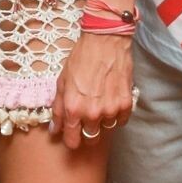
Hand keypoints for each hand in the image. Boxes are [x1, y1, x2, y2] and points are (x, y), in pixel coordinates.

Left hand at [52, 34, 133, 149]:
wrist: (104, 41)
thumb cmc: (81, 58)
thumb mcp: (62, 81)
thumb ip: (58, 108)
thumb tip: (55, 130)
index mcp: (73, 109)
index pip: (72, 141)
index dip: (71, 140)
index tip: (73, 136)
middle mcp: (92, 113)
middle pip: (91, 139)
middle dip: (87, 132)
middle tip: (87, 119)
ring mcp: (111, 109)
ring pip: (106, 129)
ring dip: (102, 121)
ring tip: (100, 103)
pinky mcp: (126, 103)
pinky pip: (121, 121)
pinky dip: (116, 115)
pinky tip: (112, 101)